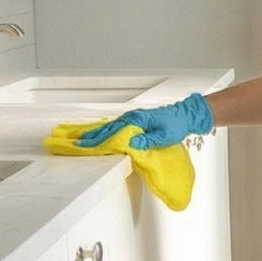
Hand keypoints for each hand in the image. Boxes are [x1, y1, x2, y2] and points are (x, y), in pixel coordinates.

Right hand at [75, 93, 212, 149]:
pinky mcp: (135, 121)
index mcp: (137, 121)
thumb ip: (147, 140)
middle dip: (92, 136)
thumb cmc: (175, 126)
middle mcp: (132, 118)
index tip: (85, 145)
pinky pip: (117, 126)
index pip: (113, 131)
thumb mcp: (163, 136)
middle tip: (77, 143)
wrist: (184, 116)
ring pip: (110, 126)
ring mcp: (132, 118)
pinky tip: (100, 134)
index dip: (99, 139)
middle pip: (108, 128)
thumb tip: (130, 144)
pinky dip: (106, 130)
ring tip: (82, 139)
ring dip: (97, 133)